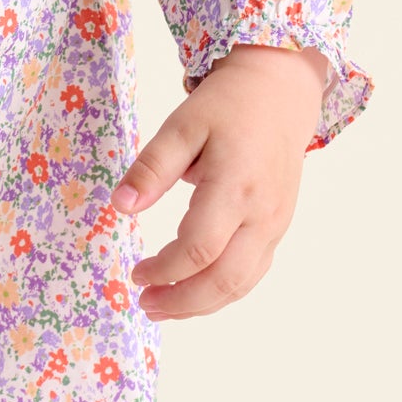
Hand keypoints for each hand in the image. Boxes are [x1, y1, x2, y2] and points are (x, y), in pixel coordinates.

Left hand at [109, 44, 327, 321]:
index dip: (164, 270)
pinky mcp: (278, 227)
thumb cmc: (227, 106)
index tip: (135, 273)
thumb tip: (121, 206)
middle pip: (224, 279)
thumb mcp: (181, 126)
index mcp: (235, 186)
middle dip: (182, 301)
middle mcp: (262, 213)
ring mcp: (275, 224)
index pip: (198, 249)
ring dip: (201, 304)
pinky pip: (252, 272)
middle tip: (145, 304)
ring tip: (163, 307)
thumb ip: (152, 168)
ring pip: (241, 283)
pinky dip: (222, 291)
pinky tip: (194, 293)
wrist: (279, 93)